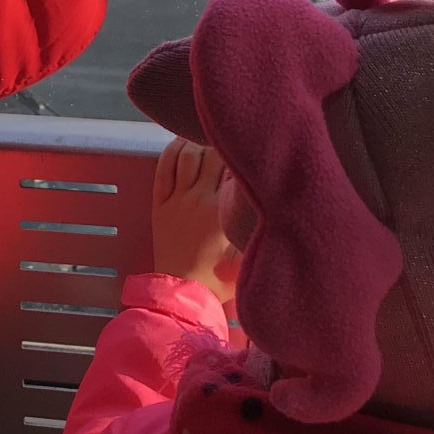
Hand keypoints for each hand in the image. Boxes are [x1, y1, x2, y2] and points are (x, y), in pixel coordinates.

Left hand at [151, 140, 241, 305]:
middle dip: (220, 144)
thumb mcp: (246, 253)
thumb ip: (256, 226)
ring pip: (187, 156)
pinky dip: (172, 151)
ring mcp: (177, 199)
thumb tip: (273, 207)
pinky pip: (163, 168)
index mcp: (222, 209)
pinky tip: (181, 143)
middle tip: (228, 143)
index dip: (240, 155)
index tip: (248, 150)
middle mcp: (199, 197)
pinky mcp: (160, 204)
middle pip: (210, 155)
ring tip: (206, 140)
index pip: (233, 168)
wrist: (183, 294)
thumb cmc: (218, 278)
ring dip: (197, 144)